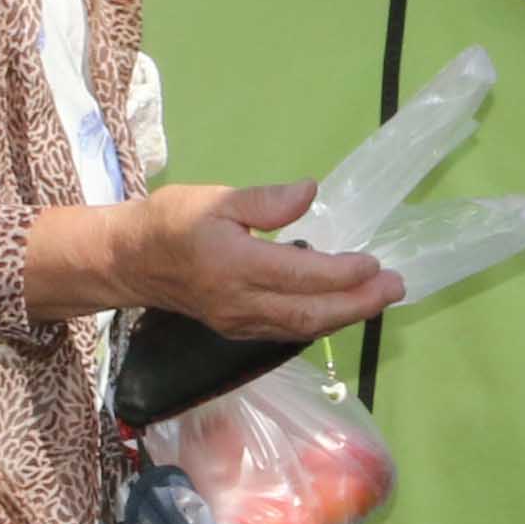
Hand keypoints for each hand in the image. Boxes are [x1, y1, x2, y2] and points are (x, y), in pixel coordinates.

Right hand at [120, 182, 399, 340]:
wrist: (129, 261)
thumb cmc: (171, 221)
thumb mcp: (215, 198)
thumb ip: (265, 201)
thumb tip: (311, 192)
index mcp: (235, 265)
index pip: (301, 276)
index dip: (343, 273)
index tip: (375, 261)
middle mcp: (240, 303)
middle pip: (310, 314)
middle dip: (358, 304)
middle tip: (395, 287)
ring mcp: (239, 323)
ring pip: (302, 328)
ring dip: (345, 315)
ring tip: (380, 297)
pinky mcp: (237, 330)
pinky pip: (288, 331)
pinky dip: (321, 320)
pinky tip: (342, 306)